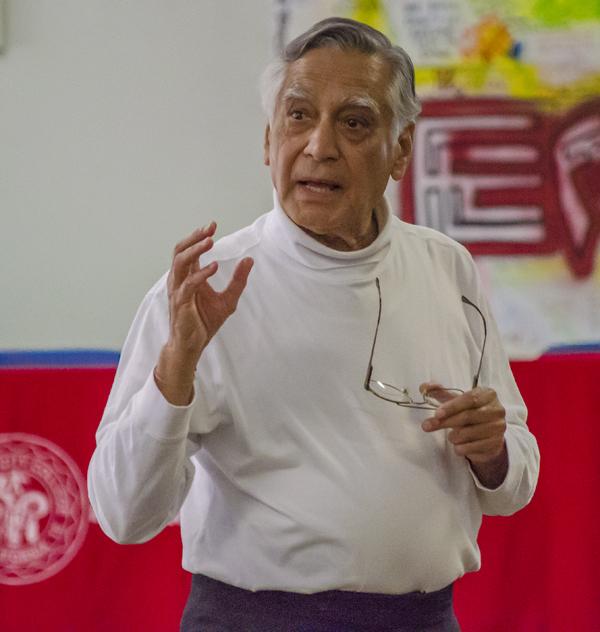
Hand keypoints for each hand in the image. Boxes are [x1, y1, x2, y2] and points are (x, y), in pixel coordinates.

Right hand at [155, 222, 252, 404]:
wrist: (192, 345)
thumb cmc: (205, 322)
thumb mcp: (228, 299)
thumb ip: (238, 280)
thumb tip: (250, 260)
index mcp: (188, 277)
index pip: (189, 251)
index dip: (199, 236)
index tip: (212, 225)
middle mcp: (179, 281)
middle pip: (180, 251)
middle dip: (194, 238)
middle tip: (210, 228)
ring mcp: (178, 291)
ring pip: (180, 263)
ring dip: (195, 250)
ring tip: (210, 241)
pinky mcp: (180, 303)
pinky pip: (188, 284)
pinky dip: (201, 274)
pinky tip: (215, 266)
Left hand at [420, 383, 507, 487]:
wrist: (487, 432)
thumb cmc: (469, 411)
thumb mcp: (456, 399)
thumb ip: (439, 392)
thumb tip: (423, 387)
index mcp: (488, 394)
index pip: (469, 399)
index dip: (451, 407)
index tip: (436, 413)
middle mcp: (497, 410)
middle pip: (467, 416)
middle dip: (444, 422)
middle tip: (427, 426)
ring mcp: (499, 427)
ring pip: (469, 433)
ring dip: (453, 436)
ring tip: (450, 436)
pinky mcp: (496, 444)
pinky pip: (474, 448)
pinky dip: (461, 448)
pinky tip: (458, 445)